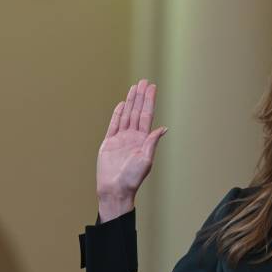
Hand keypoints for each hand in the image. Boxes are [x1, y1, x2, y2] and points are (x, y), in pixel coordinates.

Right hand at [96, 79, 167, 203]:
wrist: (115, 189)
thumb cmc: (132, 178)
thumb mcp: (146, 160)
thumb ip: (152, 143)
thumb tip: (163, 128)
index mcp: (143, 140)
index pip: (147, 116)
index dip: (149, 101)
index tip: (152, 88)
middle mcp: (133, 137)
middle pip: (137, 111)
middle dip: (141, 96)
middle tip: (144, 81)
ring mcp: (121, 139)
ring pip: (126, 115)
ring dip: (131, 101)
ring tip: (134, 87)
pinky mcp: (109, 143)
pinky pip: (114, 125)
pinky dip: (118, 114)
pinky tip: (122, 104)